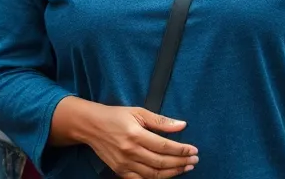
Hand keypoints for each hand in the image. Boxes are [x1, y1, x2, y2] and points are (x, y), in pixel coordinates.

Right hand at [83, 105, 197, 178]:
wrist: (90, 125)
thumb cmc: (115, 115)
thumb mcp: (137, 111)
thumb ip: (160, 120)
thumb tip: (182, 125)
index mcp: (135, 134)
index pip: (165, 146)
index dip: (182, 150)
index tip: (194, 150)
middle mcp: (130, 151)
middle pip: (162, 162)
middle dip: (181, 162)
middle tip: (194, 160)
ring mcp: (125, 163)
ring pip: (154, 174)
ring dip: (172, 173)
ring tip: (184, 168)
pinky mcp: (120, 170)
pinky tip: (166, 175)